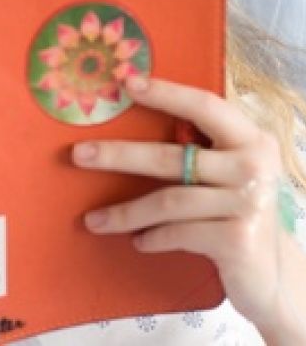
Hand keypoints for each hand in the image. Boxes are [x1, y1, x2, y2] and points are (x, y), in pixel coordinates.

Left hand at [71, 76, 303, 336]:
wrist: (277, 273)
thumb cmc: (239, 211)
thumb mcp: (232, 171)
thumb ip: (202, 149)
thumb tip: (135, 128)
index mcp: (251, 138)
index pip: (203, 105)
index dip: (165, 93)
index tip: (127, 82)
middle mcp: (253, 165)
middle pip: (170, 156)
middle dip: (118, 155)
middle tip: (79, 154)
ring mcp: (247, 203)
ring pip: (167, 201)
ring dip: (125, 213)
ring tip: (94, 220)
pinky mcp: (238, 240)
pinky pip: (177, 232)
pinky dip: (152, 237)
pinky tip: (139, 241)